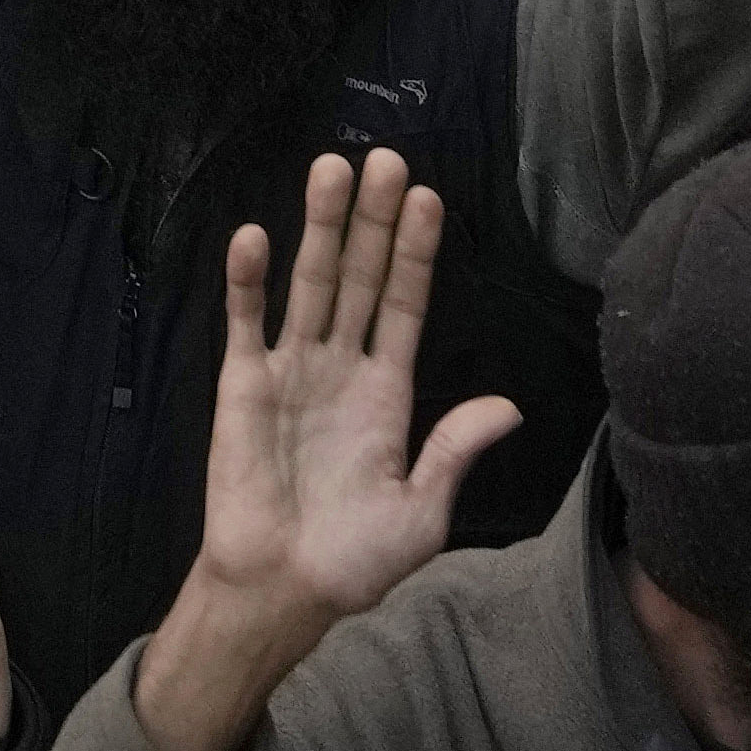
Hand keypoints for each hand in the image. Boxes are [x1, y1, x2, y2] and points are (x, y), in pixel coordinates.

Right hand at [171, 158, 524, 658]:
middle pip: (358, 277)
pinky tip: (256, 236)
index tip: (428, 198)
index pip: (404, 305)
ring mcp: (291, 370)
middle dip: (371, 220)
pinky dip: (249, 281)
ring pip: (309, 284)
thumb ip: (454, 451)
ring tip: (331, 170)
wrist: (284, 592)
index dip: (415, 253)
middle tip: (383, 158)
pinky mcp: (242, 384)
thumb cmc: (355, 562)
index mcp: (386, 393)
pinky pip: (246, 323)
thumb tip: (508, 406)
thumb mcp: (423, 512)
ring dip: (318, 228)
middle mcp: (340, 367)